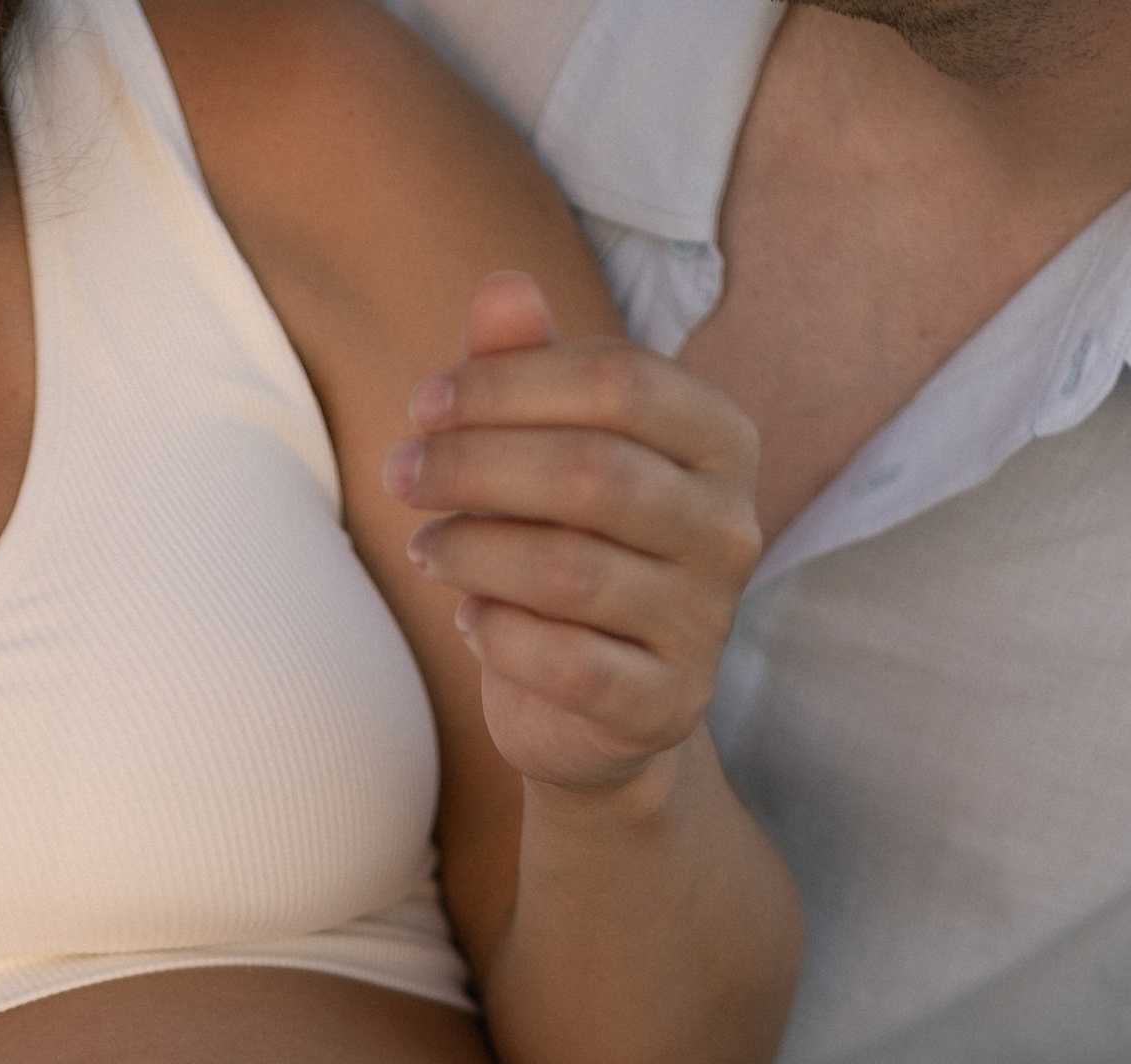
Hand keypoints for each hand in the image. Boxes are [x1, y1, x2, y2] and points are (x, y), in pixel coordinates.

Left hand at [381, 271, 763, 802]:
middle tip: (399, 475)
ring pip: (570, 570)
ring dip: (472, 552)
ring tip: (425, 548)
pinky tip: (468, 619)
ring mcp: (706, 623)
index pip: (619, 379)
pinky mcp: (667, 705)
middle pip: (592, 471)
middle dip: (473, 466)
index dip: (506, 385)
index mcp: (719, 440)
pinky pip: (568, 664)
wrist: (601, 710)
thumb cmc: (569, 550)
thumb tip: (504, 286)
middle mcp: (731, 527)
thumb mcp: (545, 453)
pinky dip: (499, 635)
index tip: (421, 406)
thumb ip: (527, 372)